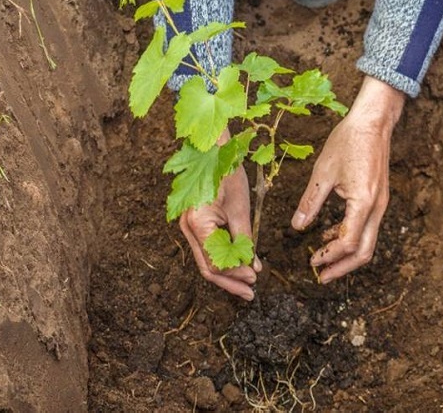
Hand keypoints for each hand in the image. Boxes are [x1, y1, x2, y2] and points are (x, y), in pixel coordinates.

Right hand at [179, 132, 261, 300]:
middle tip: (250, 293)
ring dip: (226, 274)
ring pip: (205, 260)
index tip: (255, 279)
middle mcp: (187, 228)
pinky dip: (222, 259)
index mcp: (197, 223)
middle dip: (230, 282)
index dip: (236, 275)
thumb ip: (245, 240)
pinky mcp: (194, 223)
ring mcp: (188, 226)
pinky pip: (206, 249)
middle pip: (207, 267)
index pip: (216, 263)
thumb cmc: (227, 173)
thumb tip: (253, 266)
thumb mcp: (241, 208)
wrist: (213, 149)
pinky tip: (238, 265)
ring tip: (246, 284)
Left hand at [291, 76, 404, 283]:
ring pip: (367, 242)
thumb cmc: (348, 142)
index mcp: (363, 203)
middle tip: (321, 277)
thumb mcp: (323, 172)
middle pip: (364, 252)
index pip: (347, 243)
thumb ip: (310, 202)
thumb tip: (296, 227)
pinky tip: (330, 234)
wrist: (373, 122)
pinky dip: (350, 237)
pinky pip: (367, 227)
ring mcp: (380, 205)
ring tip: (323, 259)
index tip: (311, 261)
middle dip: (342, 268)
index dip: (329, 256)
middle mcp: (377, 208)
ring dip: (346, 255)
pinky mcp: (378, 199)